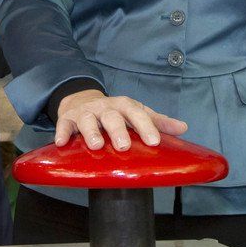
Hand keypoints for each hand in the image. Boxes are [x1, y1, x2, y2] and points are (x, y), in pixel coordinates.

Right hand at [56, 89, 187, 151]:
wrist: (83, 100)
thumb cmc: (116, 112)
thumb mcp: (137, 113)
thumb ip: (158, 122)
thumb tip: (184, 128)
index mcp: (125, 106)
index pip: (138, 114)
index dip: (147, 127)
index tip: (155, 142)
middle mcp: (106, 108)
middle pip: (113, 116)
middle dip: (118, 130)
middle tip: (124, 146)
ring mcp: (86, 113)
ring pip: (88, 120)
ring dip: (91, 132)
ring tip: (96, 146)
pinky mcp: (67, 119)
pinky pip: (63, 125)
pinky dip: (62, 133)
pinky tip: (61, 143)